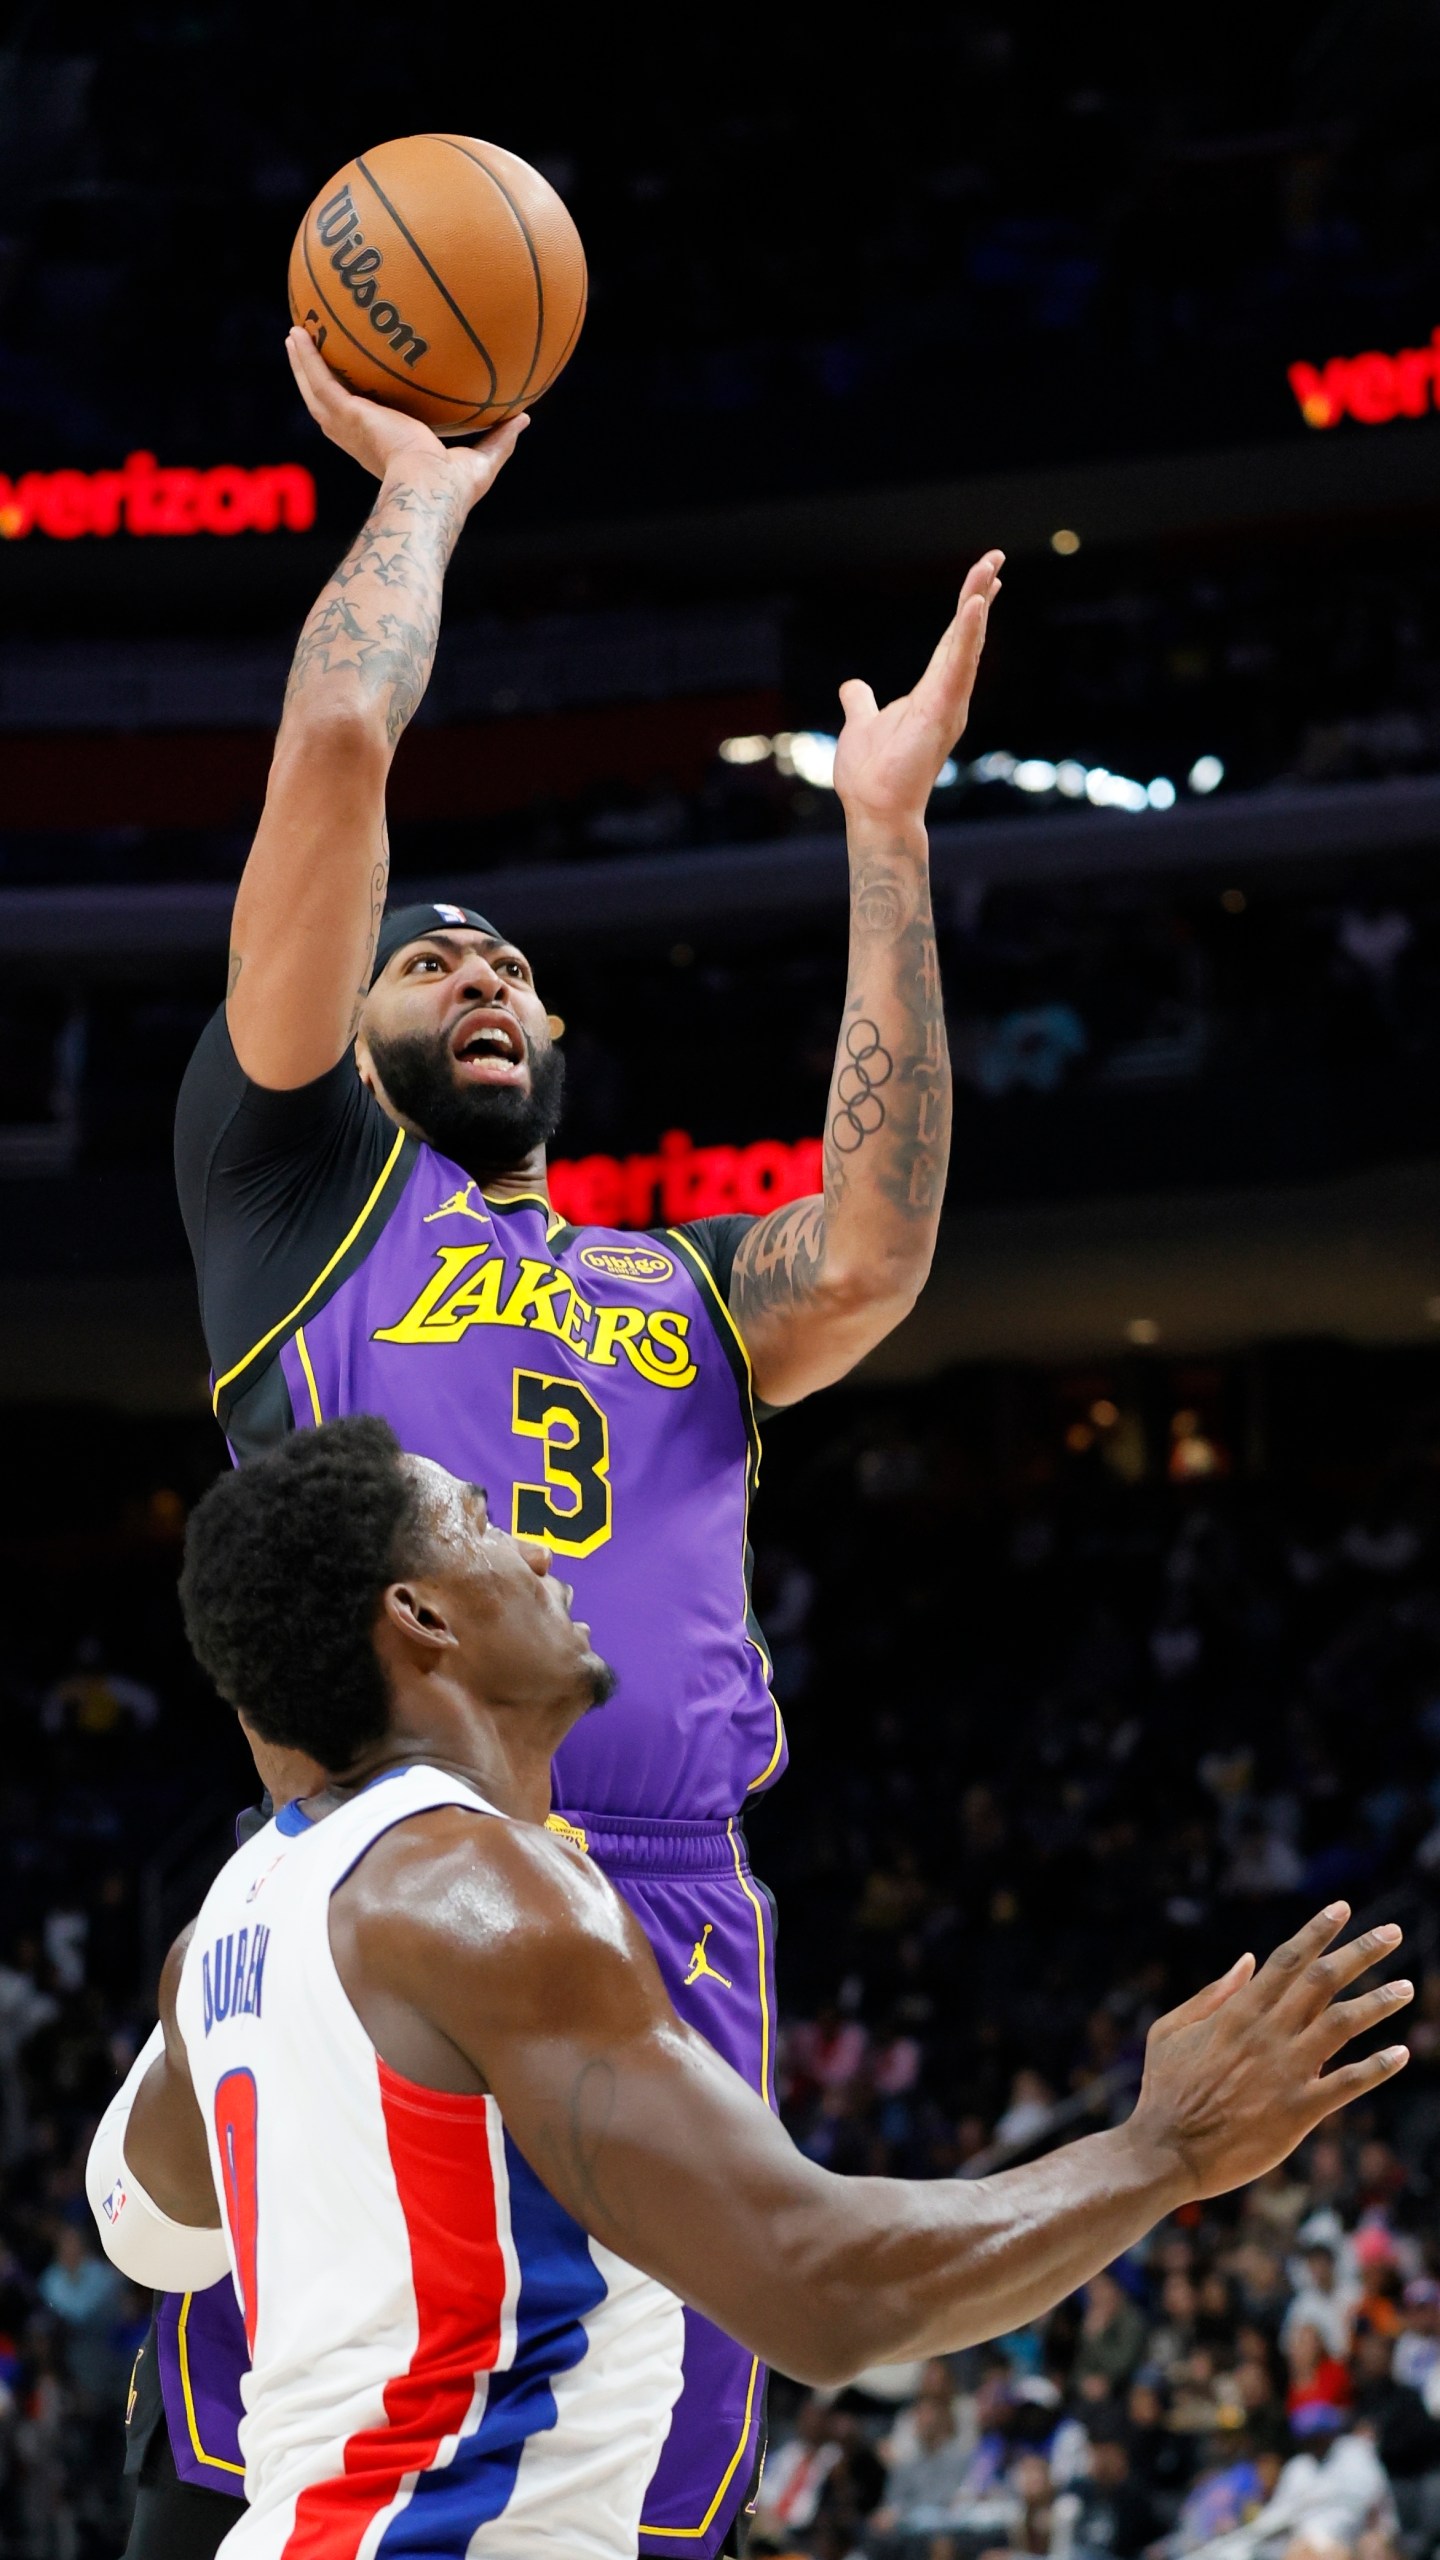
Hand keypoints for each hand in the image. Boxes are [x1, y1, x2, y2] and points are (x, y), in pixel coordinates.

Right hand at [284, 325, 527, 508]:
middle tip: (313, 353)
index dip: (356, 408)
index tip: (358, 392)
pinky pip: (319, 379)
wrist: (430, 489)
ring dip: (302, 363)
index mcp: (384, 449)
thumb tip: (524, 418)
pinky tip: (298, 333)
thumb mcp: (481, 460)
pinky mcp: (345, 415)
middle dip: (319, 380)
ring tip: (295, 335)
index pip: (365, 425)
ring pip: (315, 390)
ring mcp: (348, 428)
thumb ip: (499, 438)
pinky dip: (306, 358)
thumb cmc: (453, 489)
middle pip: (329, 404)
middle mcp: (359, 439)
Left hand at [833, 548, 1002, 832]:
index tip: (985, 579)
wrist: (874, 808)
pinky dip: (966, 634)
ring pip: (966, 643)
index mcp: (932, 694)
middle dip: (979, 594)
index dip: (967, 611)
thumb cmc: (873, 774)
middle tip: (996, 557)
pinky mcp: (943, 711)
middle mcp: (948, 695)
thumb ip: (862, 703)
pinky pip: (957, 665)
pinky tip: (974, 605)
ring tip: (990, 568)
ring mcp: (948, 703)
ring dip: (977, 603)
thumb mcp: (862, 724)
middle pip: (965, 635)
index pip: (952, 643)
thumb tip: (852, 686)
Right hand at [1129, 1903, 1410, 2200]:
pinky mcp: (1299, 2111)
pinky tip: (1402, 2053)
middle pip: (1323, 1980)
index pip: (1287, 1959)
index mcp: (1238, 2011)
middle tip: (1392, 1933)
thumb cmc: (1164, 2090)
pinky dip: (1377, 2067)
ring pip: (1343, 2024)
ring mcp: (1286, 2071)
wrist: (1167, 2151)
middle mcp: (1268, 2033)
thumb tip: (1247, 1960)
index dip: (1317, 1930)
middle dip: (1361, 1952)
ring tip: (1406, 1987)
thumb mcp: (1171, 2030)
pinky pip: (1347, 2084)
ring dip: (1378, 2002)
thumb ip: (1212, 1994)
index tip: (1341, 1907)